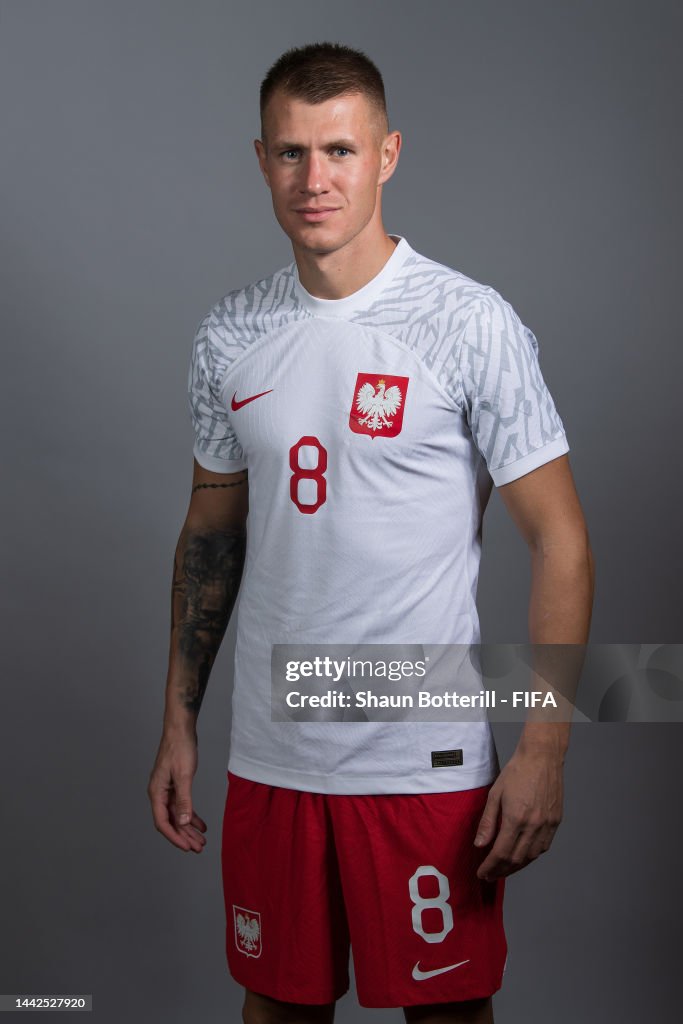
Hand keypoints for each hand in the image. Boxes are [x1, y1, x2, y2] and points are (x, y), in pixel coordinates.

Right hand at [147, 729, 207, 852]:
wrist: (180, 729)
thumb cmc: (180, 749)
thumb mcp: (184, 776)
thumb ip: (184, 800)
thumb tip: (183, 822)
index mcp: (157, 792)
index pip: (163, 822)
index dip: (175, 837)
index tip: (187, 847)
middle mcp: (159, 793)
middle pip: (171, 821)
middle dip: (184, 836)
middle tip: (198, 848)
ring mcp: (166, 789)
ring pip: (177, 815)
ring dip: (188, 828)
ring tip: (201, 840)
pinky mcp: (175, 785)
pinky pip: (182, 805)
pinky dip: (191, 815)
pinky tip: (201, 824)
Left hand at [473, 745, 563, 881]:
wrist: (541, 758)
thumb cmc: (516, 772)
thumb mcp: (495, 794)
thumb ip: (487, 822)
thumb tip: (480, 845)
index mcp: (516, 818)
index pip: (501, 853)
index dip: (490, 866)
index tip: (482, 873)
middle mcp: (534, 826)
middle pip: (516, 859)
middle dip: (501, 871)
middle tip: (490, 875)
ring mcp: (547, 825)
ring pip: (531, 857)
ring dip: (516, 867)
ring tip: (503, 869)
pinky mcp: (556, 822)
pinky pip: (543, 847)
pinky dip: (531, 857)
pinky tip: (521, 857)